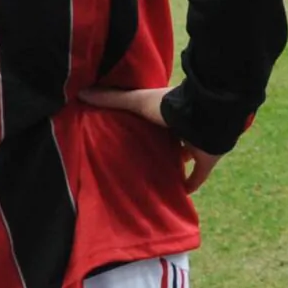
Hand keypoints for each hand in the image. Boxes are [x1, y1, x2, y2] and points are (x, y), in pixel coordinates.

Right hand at [82, 86, 222, 193]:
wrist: (203, 116)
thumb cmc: (169, 107)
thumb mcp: (137, 101)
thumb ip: (112, 98)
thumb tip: (82, 92)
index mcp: (168, 113)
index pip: (154, 121)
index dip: (144, 128)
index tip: (129, 138)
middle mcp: (183, 128)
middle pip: (168, 140)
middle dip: (158, 149)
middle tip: (139, 163)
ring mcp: (196, 144)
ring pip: (183, 156)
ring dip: (173, 166)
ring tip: (153, 179)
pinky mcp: (206, 160)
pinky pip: (198, 176)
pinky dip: (189, 185)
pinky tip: (178, 195)